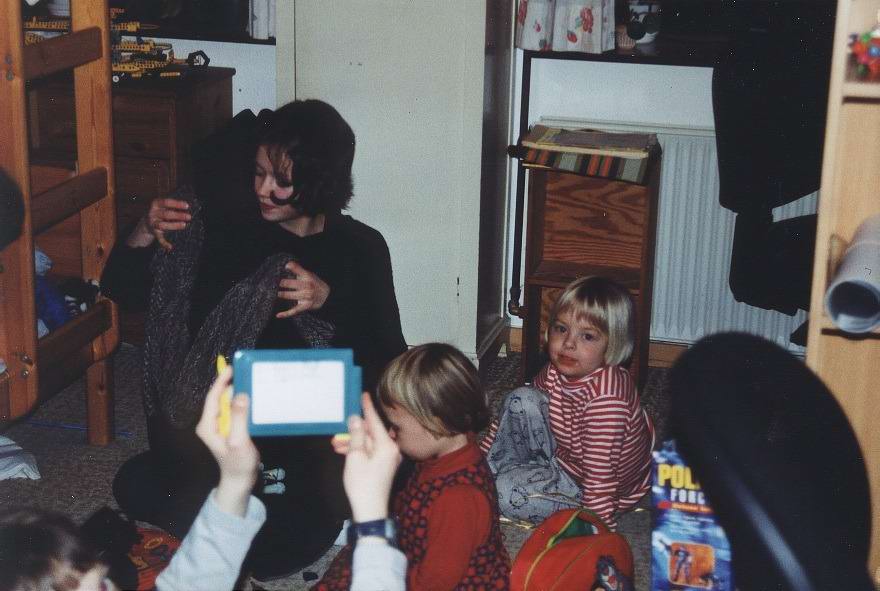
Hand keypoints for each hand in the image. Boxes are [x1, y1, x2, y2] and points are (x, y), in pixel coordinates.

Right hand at [127, 197, 191, 250]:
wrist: (147, 222)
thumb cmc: (160, 212)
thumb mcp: (163, 206)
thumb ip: (173, 206)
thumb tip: (186, 206)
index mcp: (156, 204)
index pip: (166, 202)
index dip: (177, 204)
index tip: (187, 206)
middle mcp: (152, 213)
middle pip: (166, 214)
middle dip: (178, 215)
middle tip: (189, 217)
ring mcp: (152, 223)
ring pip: (162, 225)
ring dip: (174, 225)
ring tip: (184, 225)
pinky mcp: (154, 232)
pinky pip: (159, 238)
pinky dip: (164, 243)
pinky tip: (170, 247)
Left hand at [195, 366, 259, 516]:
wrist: (240, 481)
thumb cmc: (238, 464)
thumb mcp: (239, 441)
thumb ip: (238, 417)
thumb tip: (240, 394)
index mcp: (207, 425)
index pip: (213, 397)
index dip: (221, 381)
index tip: (231, 367)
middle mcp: (211, 423)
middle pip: (220, 398)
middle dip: (231, 384)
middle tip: (246, 372)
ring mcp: (219, 426)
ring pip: (228, 404)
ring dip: (238, 393)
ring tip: (250, 381)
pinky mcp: (229, 429)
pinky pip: (235, 411)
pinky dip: (242, 403)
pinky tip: (252, 398)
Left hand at [275, 260, 329, 317]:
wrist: (327, 296)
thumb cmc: (314, 284)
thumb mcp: (308, 274)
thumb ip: (298, 269)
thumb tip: (286, 264)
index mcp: (308, 277)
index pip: (298, 270)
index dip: (290, 268)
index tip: (284, 267)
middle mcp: (308, 287)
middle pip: (291, 283)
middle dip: (281, 283)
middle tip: (272, 282)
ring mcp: (306, 297)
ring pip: (290, 296)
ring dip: (282, 294)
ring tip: (274, 292)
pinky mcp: (305, 306)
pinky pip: (294, 311)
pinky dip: (286, 313)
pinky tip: (278, 315)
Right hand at [332, 393, 401, 522]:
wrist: (370, 511)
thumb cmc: (362, 484)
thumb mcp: (355, 456)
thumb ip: (356, 435)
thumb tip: (356, 419)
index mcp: (387, 445)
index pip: (375, 421)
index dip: (367, 408)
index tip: (363, 395)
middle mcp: (391, 449)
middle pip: (371, 433)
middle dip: (354, 431)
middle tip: (339, 428)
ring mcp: (389, 458)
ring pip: (368, 443)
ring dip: (353, 442)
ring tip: (336, 443)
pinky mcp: (383, 466)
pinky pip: (370, 452)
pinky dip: (358, 451)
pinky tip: (343, 451)